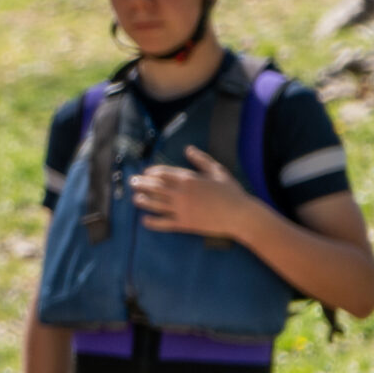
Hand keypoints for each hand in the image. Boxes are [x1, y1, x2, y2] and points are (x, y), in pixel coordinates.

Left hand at [131, 147, 253, 240]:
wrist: (240, 215)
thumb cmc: (231, 192)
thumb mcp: (217, 171)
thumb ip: (201, 159)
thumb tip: (188, 149)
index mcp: (188, 179)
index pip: (162, 173)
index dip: (151, 172)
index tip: (146, 172)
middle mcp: (181, 193)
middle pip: (155, 187)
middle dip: (141, 184)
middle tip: (132, 182)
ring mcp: (181, 209)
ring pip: (155, 204)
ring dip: (143, 201)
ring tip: (135, 199)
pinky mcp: (184, 224)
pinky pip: (164, 223)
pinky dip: (152, 222)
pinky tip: (144, 220)